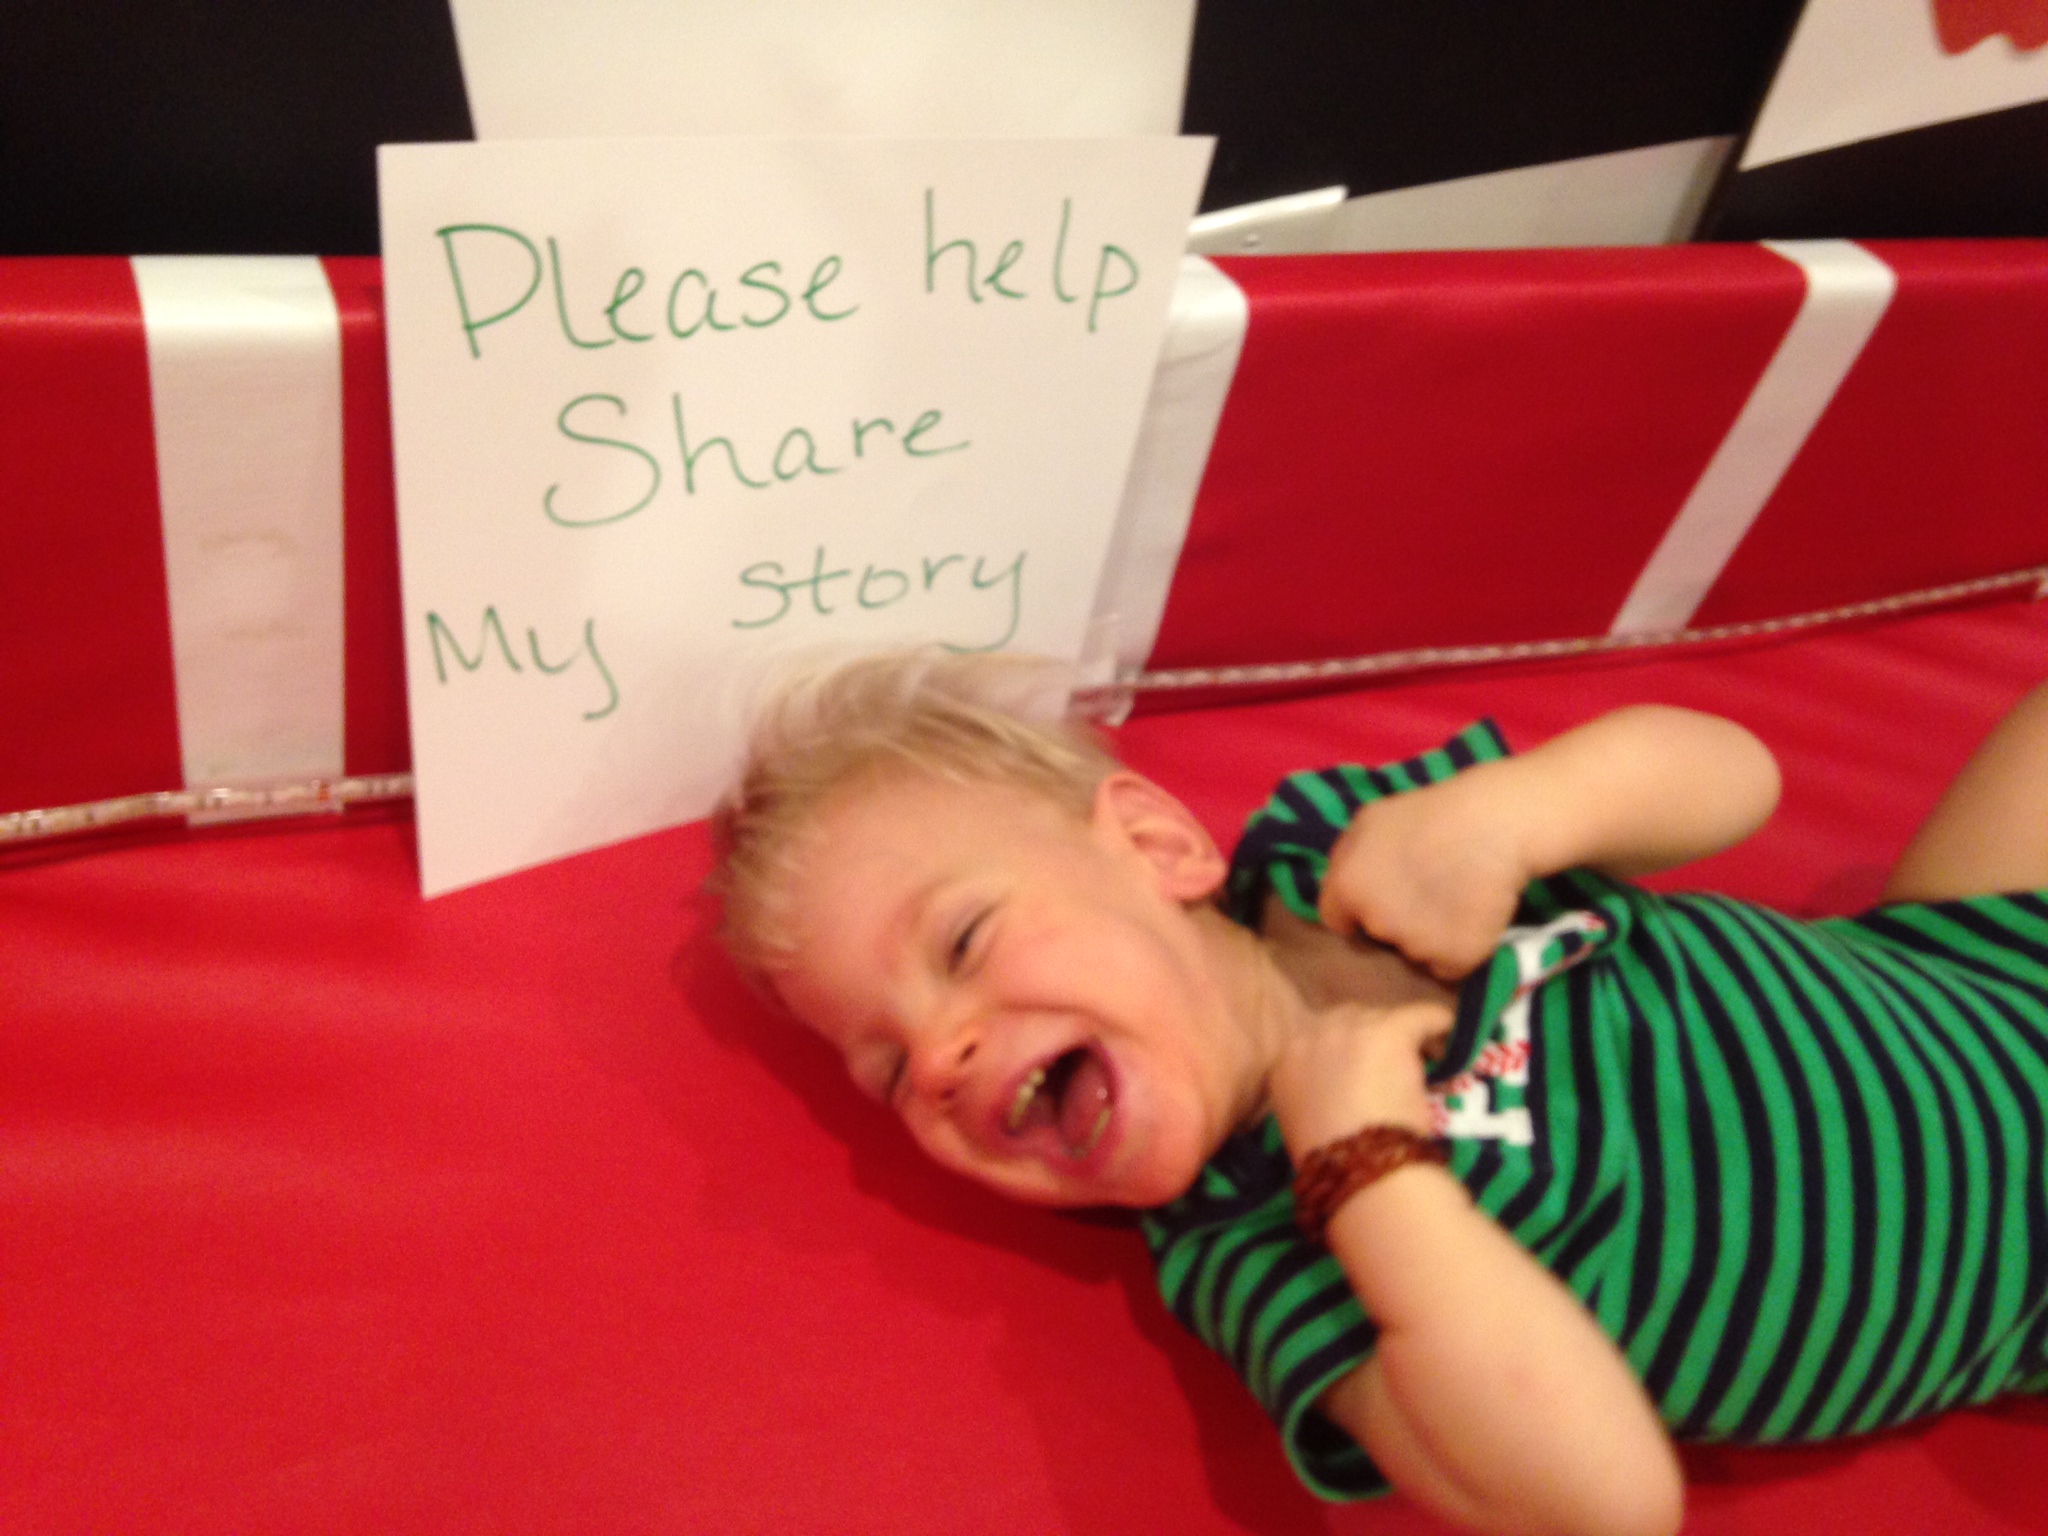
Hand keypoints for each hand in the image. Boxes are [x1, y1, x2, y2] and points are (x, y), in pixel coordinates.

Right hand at [1267, 1000, 1451, 1158]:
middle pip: (1348, 1020)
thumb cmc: (1331, 1163)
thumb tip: (1339, 1090)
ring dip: (1399, 1038)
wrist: (1359, 1168)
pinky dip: (1437, 1024)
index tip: (1362, 1074)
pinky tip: (1448, 1034)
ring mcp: (1350, 1028)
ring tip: (1420, 1063)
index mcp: (1283, 1062)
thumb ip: (1313, 1094)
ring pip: (1383, 1018)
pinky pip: (1422, 1015)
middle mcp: (1311, 1034)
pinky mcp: (1390, 1028)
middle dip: (1369, 1040)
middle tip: (1390, 1069)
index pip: (1316, 1040)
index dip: (1343, 1056)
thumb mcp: (1303, 1125)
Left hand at [1319, 765, 1534, 981]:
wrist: (1495, 824)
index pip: (1337, 919)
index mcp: (1347, 887)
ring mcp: (1414, 944)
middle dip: (1395, 921)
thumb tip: (1347, 884)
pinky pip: (1448, 967)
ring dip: (1429, 937)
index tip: (1382, 901)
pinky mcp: (1452, 960)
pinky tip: (1472, 919)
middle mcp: (1375, 921)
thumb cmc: (1433, 812)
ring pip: (1414, 953)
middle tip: (1427, 892)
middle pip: (1378, 936)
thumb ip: (1350, 858)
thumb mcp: (1371, 819)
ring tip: (1455, 900)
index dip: (1358, 912)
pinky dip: (1458, 952)